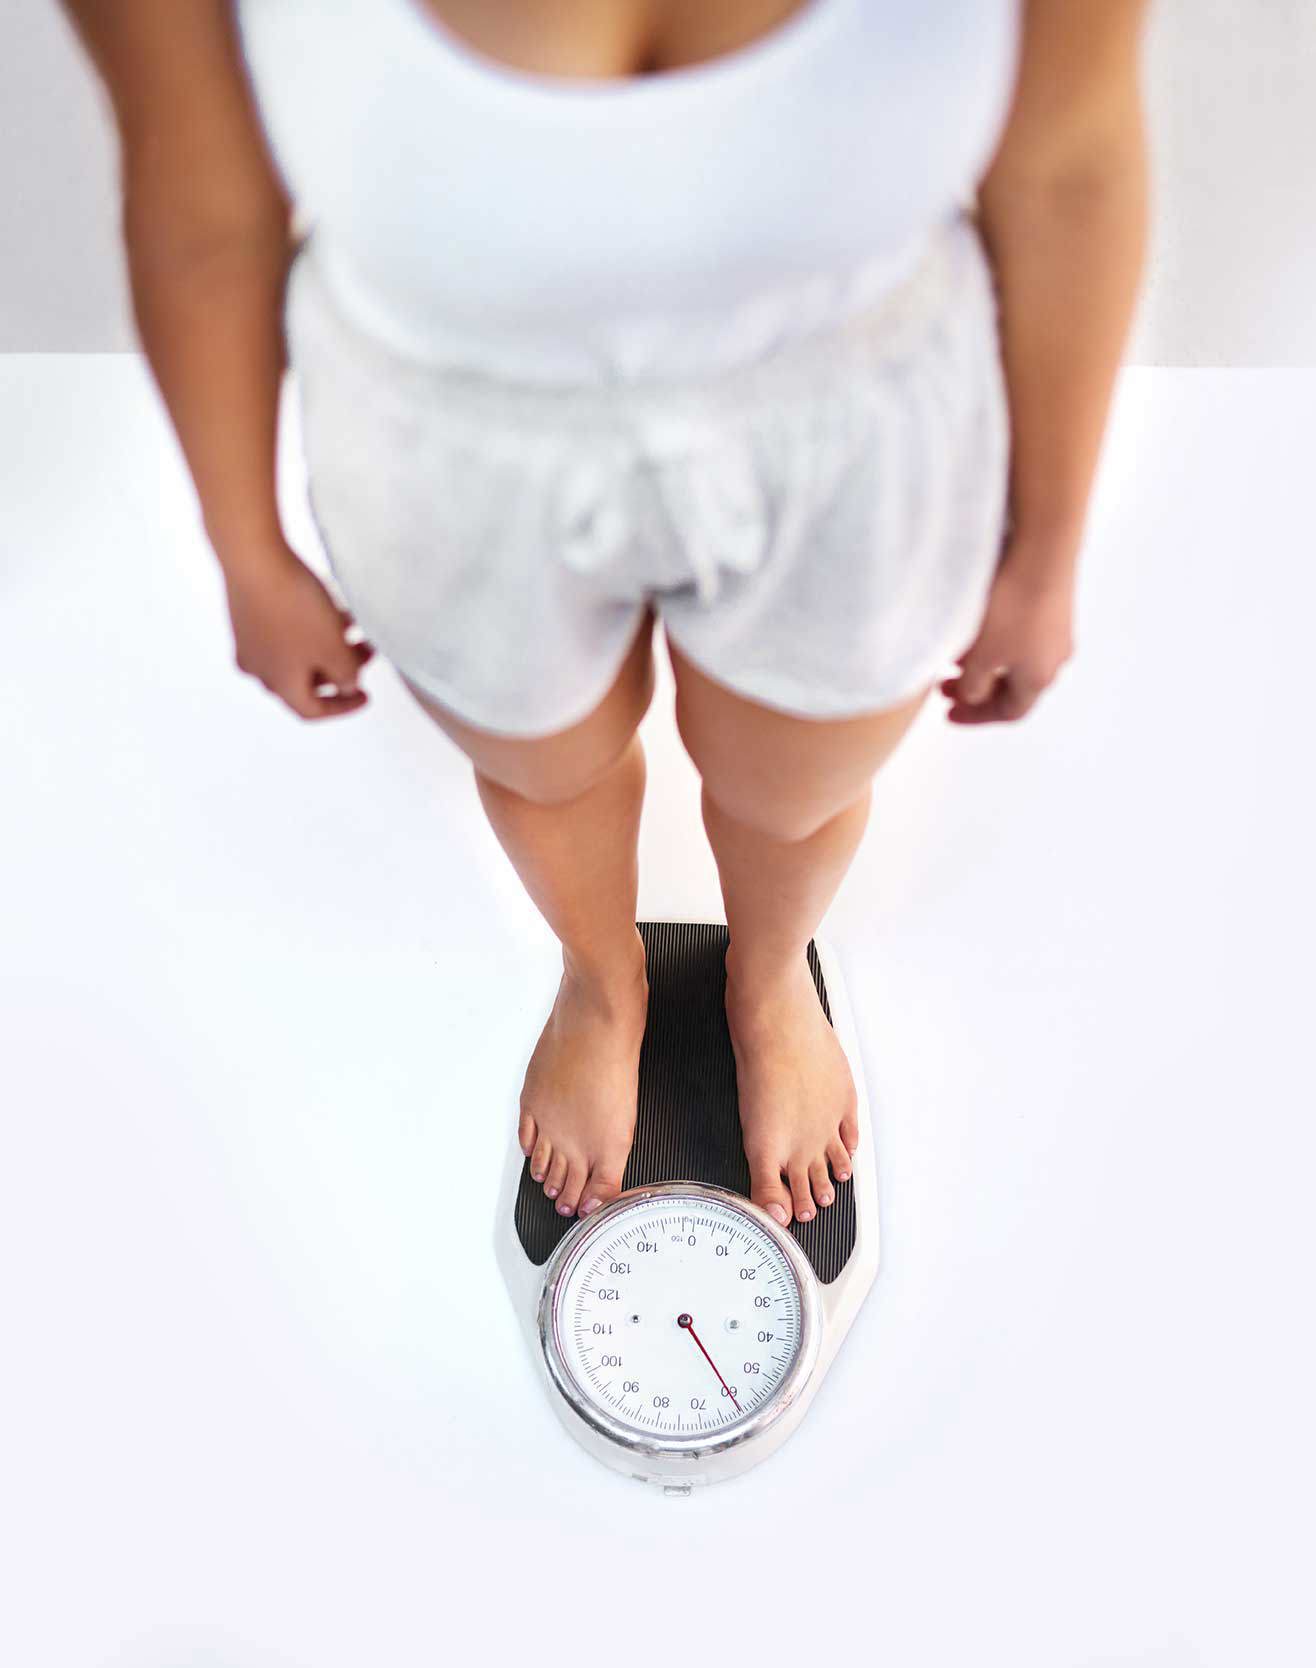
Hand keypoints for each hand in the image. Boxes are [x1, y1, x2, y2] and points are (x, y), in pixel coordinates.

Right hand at [224, 540, 375, 719]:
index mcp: (279, 685)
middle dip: (340, 668)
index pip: (312, 710)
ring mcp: (249, 643)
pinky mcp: (246, 616)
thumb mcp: (333, 648)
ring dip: (328, 645)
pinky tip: (331, 608)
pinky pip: (284, 632)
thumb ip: (346, 675)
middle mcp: (259, 669)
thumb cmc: (295, 608)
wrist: (253, 559)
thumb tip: (346, 686)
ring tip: (355, 626)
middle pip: (306, 680)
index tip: (365, 695)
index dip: (343, 707)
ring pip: (297, 653)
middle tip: (367, 651)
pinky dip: (309, 629)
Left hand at [940, 538, 1075, 724]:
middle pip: (1013, 687)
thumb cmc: (1011, 608)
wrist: (1041, 551)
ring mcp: (1057, 630)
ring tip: (953, 656)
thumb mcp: (981, 657)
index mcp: (1039, 679)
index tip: (948, 713)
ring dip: (984, 664)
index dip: (976, 716)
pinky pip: (1022, 634)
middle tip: (944, 686)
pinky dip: (996, 641)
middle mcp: (1055, 659)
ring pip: (1015, 659)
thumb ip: (973, 686)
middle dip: (977, 689)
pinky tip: (974, 626)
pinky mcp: (1053, 603)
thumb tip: (972, 696)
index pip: (1009, 712)